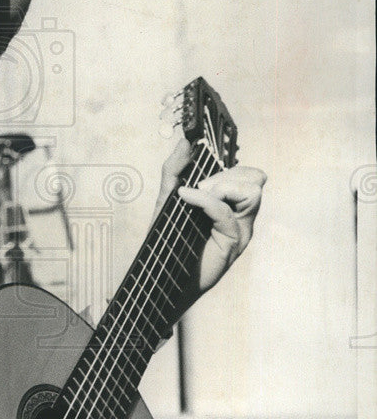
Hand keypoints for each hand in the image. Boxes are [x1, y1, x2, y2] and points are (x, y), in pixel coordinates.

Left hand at [155, 138, 266, 305]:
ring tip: (196, 194)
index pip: (248, 173)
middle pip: (255, 177)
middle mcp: (240, 215)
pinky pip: (226, 212)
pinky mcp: (233, 243)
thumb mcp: (166, 199)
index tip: (203, 158)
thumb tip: (185, 141)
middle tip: (198, 185)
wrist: (162, 277)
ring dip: (222, 185)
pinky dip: (205, 200)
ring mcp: (241, 229)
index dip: (231, 161)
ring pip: (252, 190)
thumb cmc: (169, 241)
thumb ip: (174, 170)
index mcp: (230, 203)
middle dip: (226, 173)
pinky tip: (186, 198)